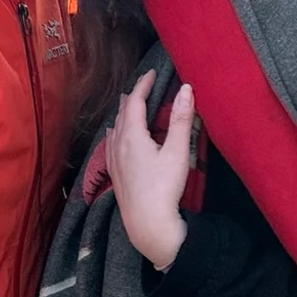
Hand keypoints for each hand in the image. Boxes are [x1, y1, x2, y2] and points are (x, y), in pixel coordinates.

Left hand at [107, 74, 194, 269]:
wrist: (148, 224)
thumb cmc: (164, 188)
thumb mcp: (176, 151)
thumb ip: (180, 119)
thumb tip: (185, 88)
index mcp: (132, 135)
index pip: (135, 101)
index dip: (144, 84)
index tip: (153, 73)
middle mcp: (118, 144)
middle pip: (122, 112)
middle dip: (133, 96)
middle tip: (144, 85)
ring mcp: (113, 160)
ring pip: (114, 127)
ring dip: (123, 112)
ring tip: (128, 104)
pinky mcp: (114, 173)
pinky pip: (111, 142)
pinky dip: (116, 130)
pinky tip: (115, 135)